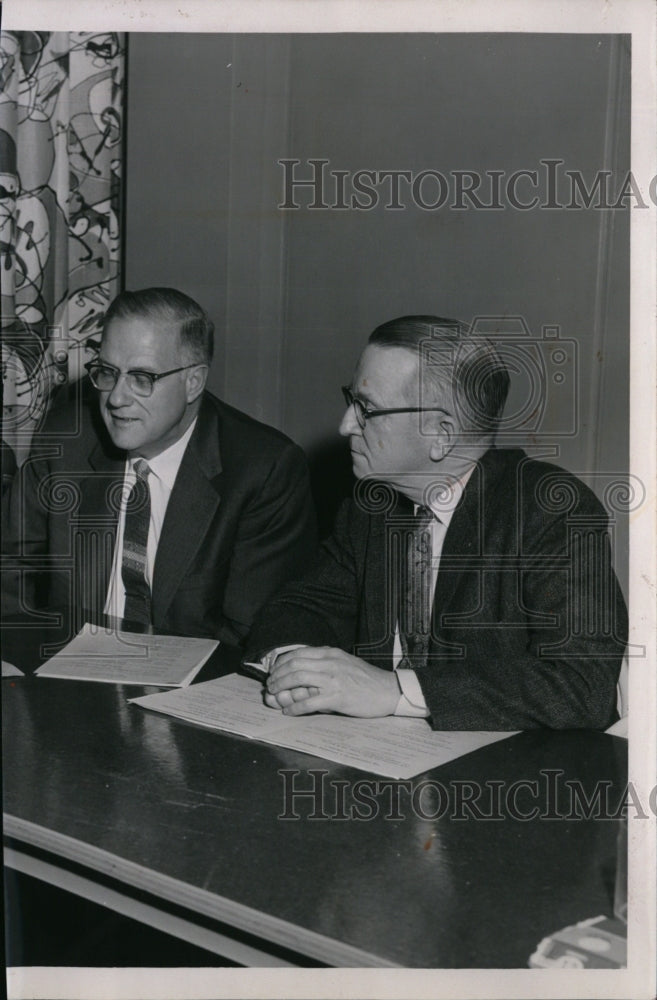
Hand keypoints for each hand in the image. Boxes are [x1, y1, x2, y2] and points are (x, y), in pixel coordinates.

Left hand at [264, 646, 399, 717]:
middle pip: (293, 664)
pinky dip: (294, 708)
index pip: (297, 653)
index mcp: (331, 653)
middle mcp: (330, 662)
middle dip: (277, 675)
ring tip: (274, 696)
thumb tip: (303, 669)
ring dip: (281, 688)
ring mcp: (333, 679)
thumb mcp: (344, 661)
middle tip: (270, 685)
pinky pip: (308, 702)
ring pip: (297, 679)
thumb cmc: (366, 678)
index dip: (281, 663)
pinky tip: (289, 712)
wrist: (388, 690)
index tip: (274, 672)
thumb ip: (325, 662)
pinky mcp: (337, 697)